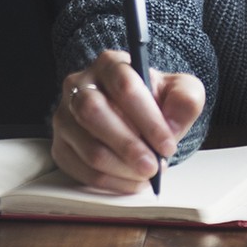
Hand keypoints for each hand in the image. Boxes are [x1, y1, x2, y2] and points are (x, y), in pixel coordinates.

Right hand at [52, 50, 204, 192]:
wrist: (140, 114)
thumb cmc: (159, 100)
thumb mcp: (182, 90)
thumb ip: (186, 99)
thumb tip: (173, 124)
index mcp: (112, 64)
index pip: (125, 86)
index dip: (147, 119)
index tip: (167, 144)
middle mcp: (80, 85)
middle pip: (95, 114)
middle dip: (128, 146)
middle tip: (153, 166)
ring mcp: (65, 116)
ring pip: (86, 146)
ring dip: (120, 167)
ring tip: (146, 175)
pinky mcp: (60, 145)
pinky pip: (78, 169)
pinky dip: (109, 181)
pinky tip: (131, 182)